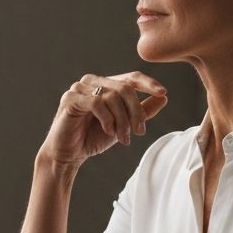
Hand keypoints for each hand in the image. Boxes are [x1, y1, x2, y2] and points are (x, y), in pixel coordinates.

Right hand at [39, 71, 167, 165]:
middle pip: (125, 88)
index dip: (148, 83)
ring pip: (113, 96)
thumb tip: (163, 98)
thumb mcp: (124, 125)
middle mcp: (92, 81)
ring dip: (122, 121)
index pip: (130, 77)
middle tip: (139, 132)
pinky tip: (109, 132)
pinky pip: (97, 102)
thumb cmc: (93, 137)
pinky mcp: (70, 98)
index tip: (163, 92)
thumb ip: (142, 111)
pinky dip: (108, 119)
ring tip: (123, 138)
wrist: (68, 154)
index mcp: (105, 84)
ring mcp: (79, 87)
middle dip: (136, 112)